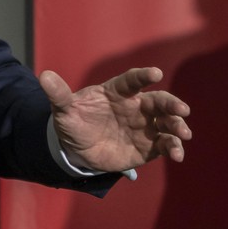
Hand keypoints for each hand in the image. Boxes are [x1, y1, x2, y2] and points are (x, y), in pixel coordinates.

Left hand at [39, 66, 191, 171]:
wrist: (78, 150)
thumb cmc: (74, 123)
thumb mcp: (64, 110)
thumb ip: (59, 94)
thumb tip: (44, 75)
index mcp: (118, 92)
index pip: (133, 81)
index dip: (143, 76)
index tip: (155, 74)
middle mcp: (136, 106)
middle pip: (158, 101)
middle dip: (172, 104)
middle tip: (182, 110)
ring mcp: (144, 126)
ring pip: (166, 123)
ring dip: (177, 127)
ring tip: (183, 134)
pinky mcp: (148, 147)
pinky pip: (164, 145)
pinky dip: (173, 148)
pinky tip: (177, 155)